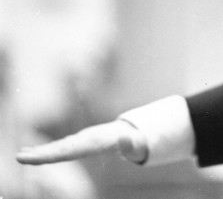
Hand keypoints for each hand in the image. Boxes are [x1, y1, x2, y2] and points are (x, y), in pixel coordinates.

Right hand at [16, 120, 147, 164]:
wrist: (129, 133)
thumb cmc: (132, 142)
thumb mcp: (133, 144)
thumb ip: (129, 143)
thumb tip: (125, 138)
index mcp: (94, 143)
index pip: (72, 151)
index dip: (54, 154)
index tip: (38, 156)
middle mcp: (83, 140)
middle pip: (60, 149)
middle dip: (41, 154)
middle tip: (20, 157)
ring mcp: (79, 142)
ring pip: (57, 148)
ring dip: (40, 153)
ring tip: (20, 156)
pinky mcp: (77, 144)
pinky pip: (59, 149)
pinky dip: (45, 151)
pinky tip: (30, 154)